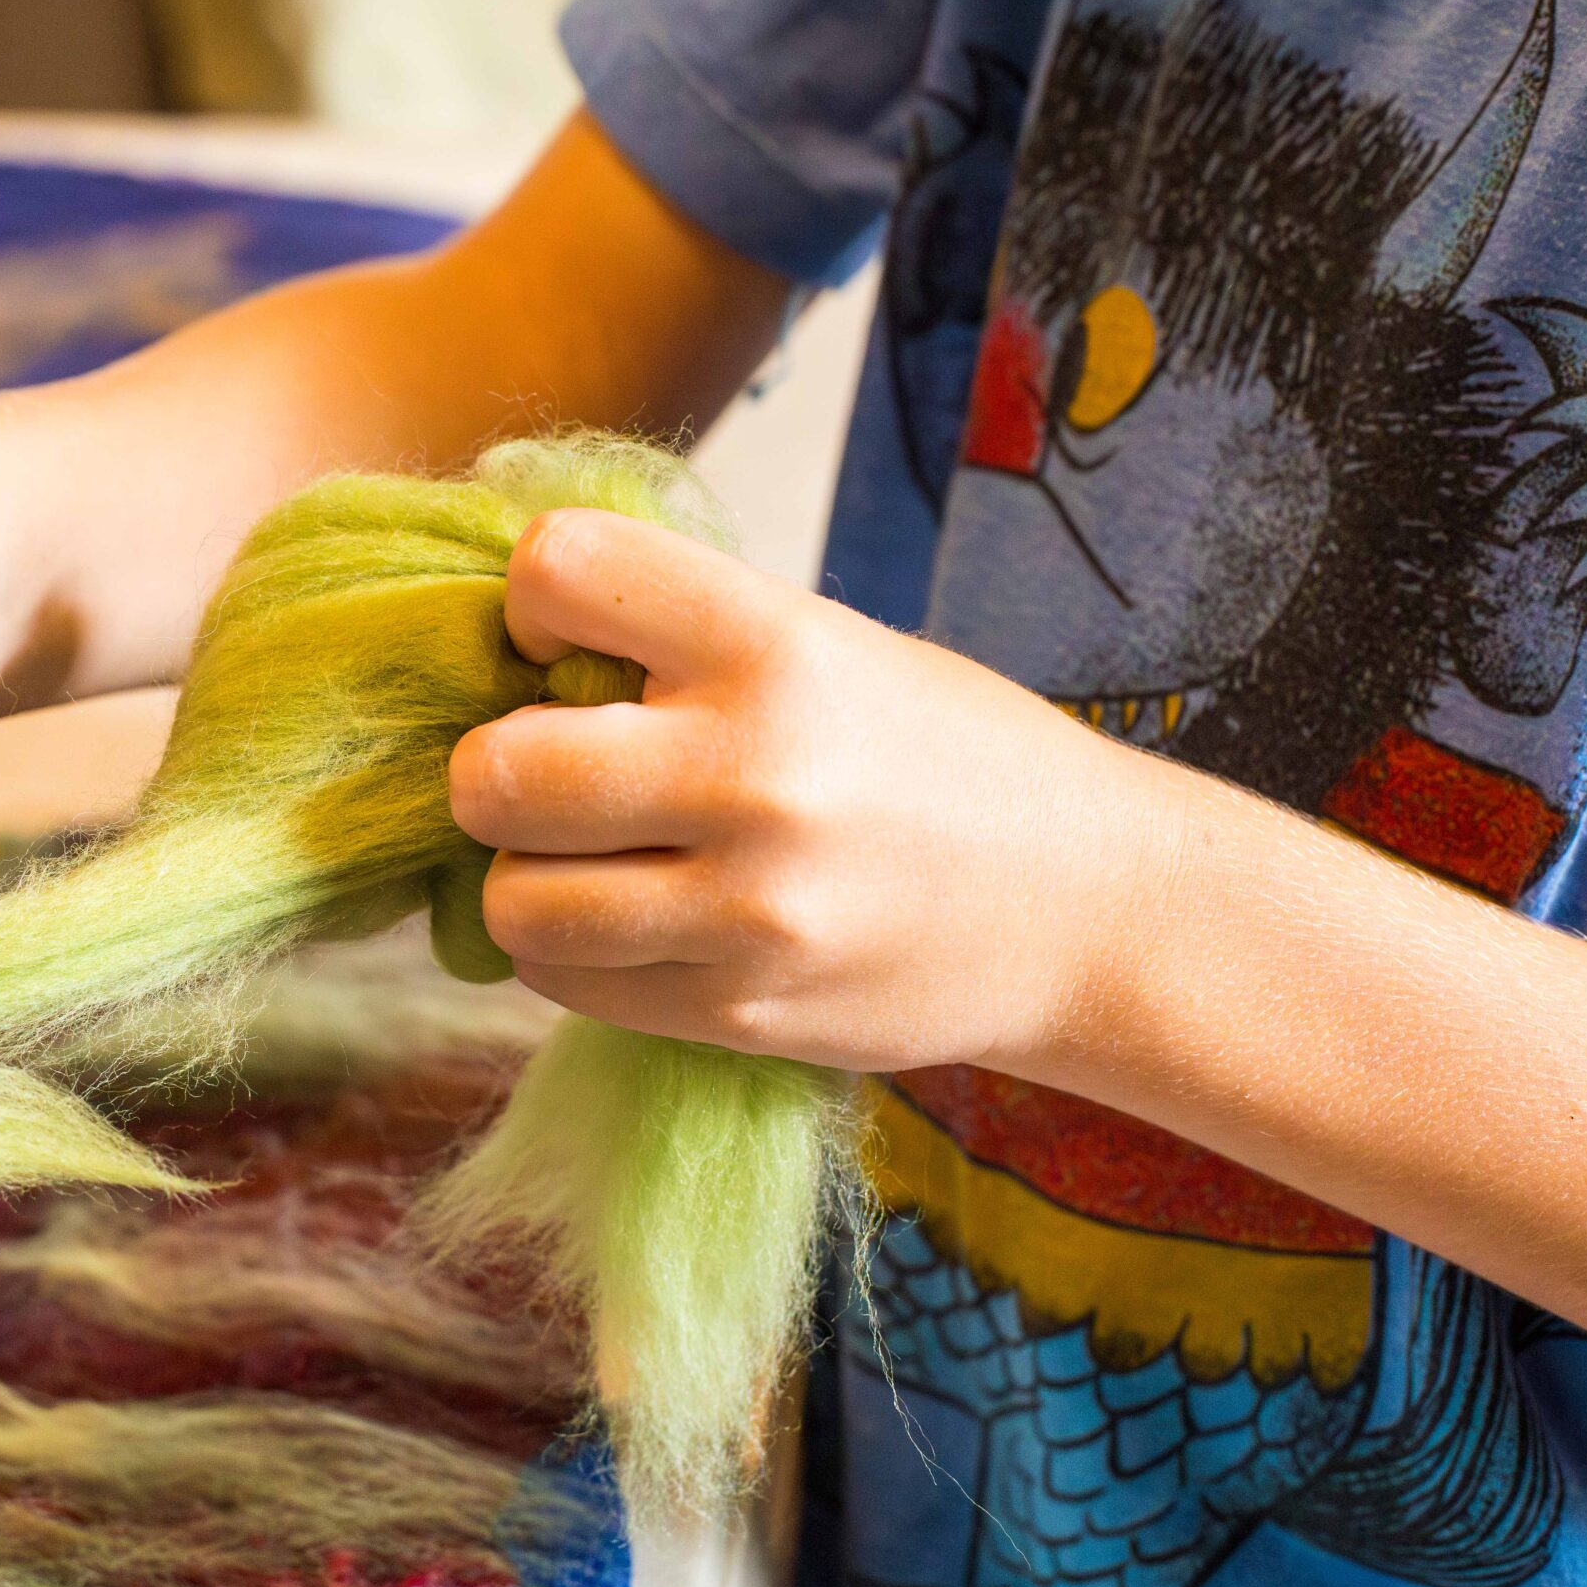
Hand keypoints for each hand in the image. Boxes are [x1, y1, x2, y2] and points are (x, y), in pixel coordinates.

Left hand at [448, 508, 1190, 1075]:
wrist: (1092, 911)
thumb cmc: (941, 756)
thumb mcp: (828, 643)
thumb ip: (676, 640)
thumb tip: (499, 644)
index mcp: (775, 645)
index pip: (557, 572)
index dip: (532, 606)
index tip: (568, 643)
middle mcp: (755, 775)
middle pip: (496, 772)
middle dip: (495, 771)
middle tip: (544, 774)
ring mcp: (749, 912)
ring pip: (513, 904)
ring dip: (523, 879)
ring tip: (585, 861)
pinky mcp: (741, 1014)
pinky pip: (566, 986)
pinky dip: (571, 955)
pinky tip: (631, 923)